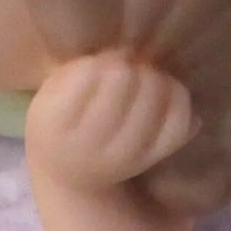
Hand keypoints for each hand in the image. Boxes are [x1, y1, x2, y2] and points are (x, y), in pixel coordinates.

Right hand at [25, 51, 196, 191]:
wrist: (72, 178)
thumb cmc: (60, 123)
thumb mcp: (50, 93)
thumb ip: (78, 69)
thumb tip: (127, 52)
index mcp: (55, 122)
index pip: (89, 72)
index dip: (99, 58)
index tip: (98, 63)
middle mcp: (90, 144)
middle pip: (124, 79)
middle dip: (127, 65)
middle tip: (124, 69)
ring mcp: (124, 155)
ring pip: (156, 95)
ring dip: (153, 76)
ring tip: (143, 78)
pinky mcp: (152, 158)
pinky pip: (179, 120)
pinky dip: (178, 97)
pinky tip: (165, 91)